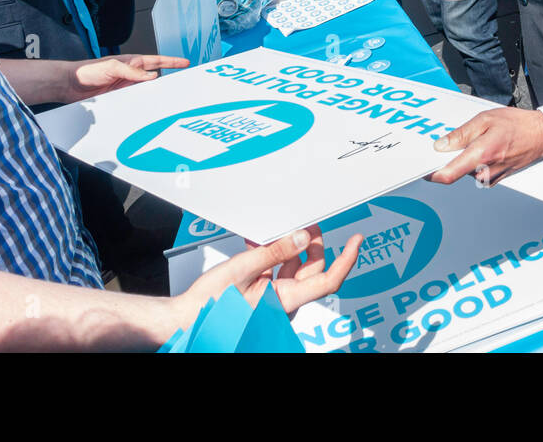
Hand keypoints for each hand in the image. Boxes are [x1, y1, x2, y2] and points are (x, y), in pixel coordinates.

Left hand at [65, 54, 190, 102]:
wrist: (69, 85)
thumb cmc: (87, 71)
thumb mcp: (111, 67)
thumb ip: (132, 71)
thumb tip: (151, 76)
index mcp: (131, 63)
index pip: (156, 61)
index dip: (171, 62)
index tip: (185, 62)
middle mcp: (130, 75)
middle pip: (155, 77)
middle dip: (169, 78)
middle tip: (183, 83)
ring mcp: (125, 87)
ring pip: (146, 91)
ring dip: (155, 94)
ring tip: (168, 99)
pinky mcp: (119, 98)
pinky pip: (135, 101)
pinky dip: (143, 104)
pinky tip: (148, 109)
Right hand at [177, 226, 362, 321]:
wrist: (186, 320)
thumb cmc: (210, 304)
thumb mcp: (243, 270)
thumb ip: (275, 252)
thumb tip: (302, 237)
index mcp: (284, 300)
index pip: (328, 280)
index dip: (347, 259)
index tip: (356, 240)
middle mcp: (284, 302)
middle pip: (311, 269)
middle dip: (311, 243)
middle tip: (307, 222)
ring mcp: (274, 298)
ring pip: (294, 268)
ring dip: (289, 247)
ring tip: (278, 228)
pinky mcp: (263, 294)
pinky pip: (276, 272)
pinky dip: (272, 255)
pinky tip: (259, 242)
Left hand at [428, 107, 542, 186]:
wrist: (542, 136)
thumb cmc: (517, 125)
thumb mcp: (485, 119)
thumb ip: (461, 134)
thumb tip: (441, 145)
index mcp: (481, 155)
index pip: (448, 174)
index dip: (431, 173)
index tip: (422, 167)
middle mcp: (485, 171)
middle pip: (455, 171)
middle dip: (450, 158)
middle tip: (451, 142)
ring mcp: (492, 177)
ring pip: (466, 171)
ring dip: (464, 158)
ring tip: (476, 140)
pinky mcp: (496, 179)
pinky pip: (476, 172)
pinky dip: (474, 161)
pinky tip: (484, 147)